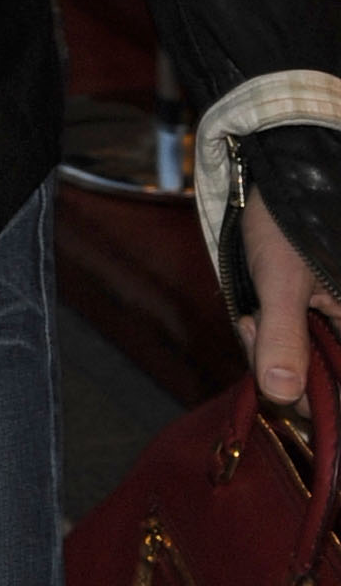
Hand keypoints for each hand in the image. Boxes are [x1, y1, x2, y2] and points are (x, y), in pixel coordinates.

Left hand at [237, 186, 340, 409]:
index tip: (274, 379)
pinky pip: (292, 347)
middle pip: (322, 385)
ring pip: (302, 368)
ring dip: (272, 352)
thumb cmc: (286, 224)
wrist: (279, 184)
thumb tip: (281, 393)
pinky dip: (272, 340)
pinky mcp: (311, 320)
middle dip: (281, 368)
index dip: (310, 401)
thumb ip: (284, 336)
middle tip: (254, 327)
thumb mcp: (281, 280)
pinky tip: (256, 318)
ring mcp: (331, 327)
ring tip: (254, 317)